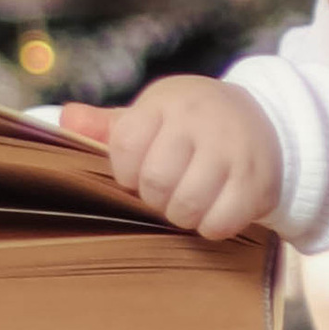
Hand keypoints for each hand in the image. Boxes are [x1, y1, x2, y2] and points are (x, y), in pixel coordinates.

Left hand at [60, 78, 282, 239]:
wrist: (263, 121)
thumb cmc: (190, 124)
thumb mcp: (152, 115)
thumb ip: (108, 126)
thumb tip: (65, 119)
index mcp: (168, 102)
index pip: (126, 145)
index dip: (125, 171)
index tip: (137, 172)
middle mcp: (201, 121)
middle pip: (156, 180)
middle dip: (154, 197)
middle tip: (165, 191)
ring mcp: (232, 151)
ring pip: (186, 206)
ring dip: (180, 215)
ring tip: (186, 202)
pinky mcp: (256, 182)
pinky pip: (219, 223)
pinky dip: (210, 227)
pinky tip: (212, 210)